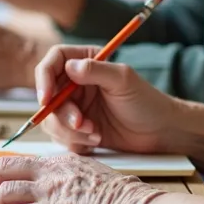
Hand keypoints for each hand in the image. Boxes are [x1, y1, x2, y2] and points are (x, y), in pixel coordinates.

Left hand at [0, 153, 162, 203]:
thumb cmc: (115, 197)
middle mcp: (49, 170)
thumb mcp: (84, 178)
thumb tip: (32, 199)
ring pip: (3, 194)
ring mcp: (50, 188)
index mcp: (57, 161)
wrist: (131, 203)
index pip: (13, 164)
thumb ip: (59, 181)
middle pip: (0, 171)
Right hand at [35, 45, 182, 154]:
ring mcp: (76, 107)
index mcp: (86, 62)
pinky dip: (76, 142)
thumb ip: (94, 70)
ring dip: (70, 131)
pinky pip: (62, 137)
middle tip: (82, 123)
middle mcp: (76, 83)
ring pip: (51, 120)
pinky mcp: (78, 129)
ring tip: (95, 133)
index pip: (52, 62)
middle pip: (47, 96)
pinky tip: (96, 139)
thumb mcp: (122, 80)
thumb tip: (69, 67)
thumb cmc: (146, 101)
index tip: (45, 99)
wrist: (159, 131)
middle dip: (62, 114)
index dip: (43, 79)